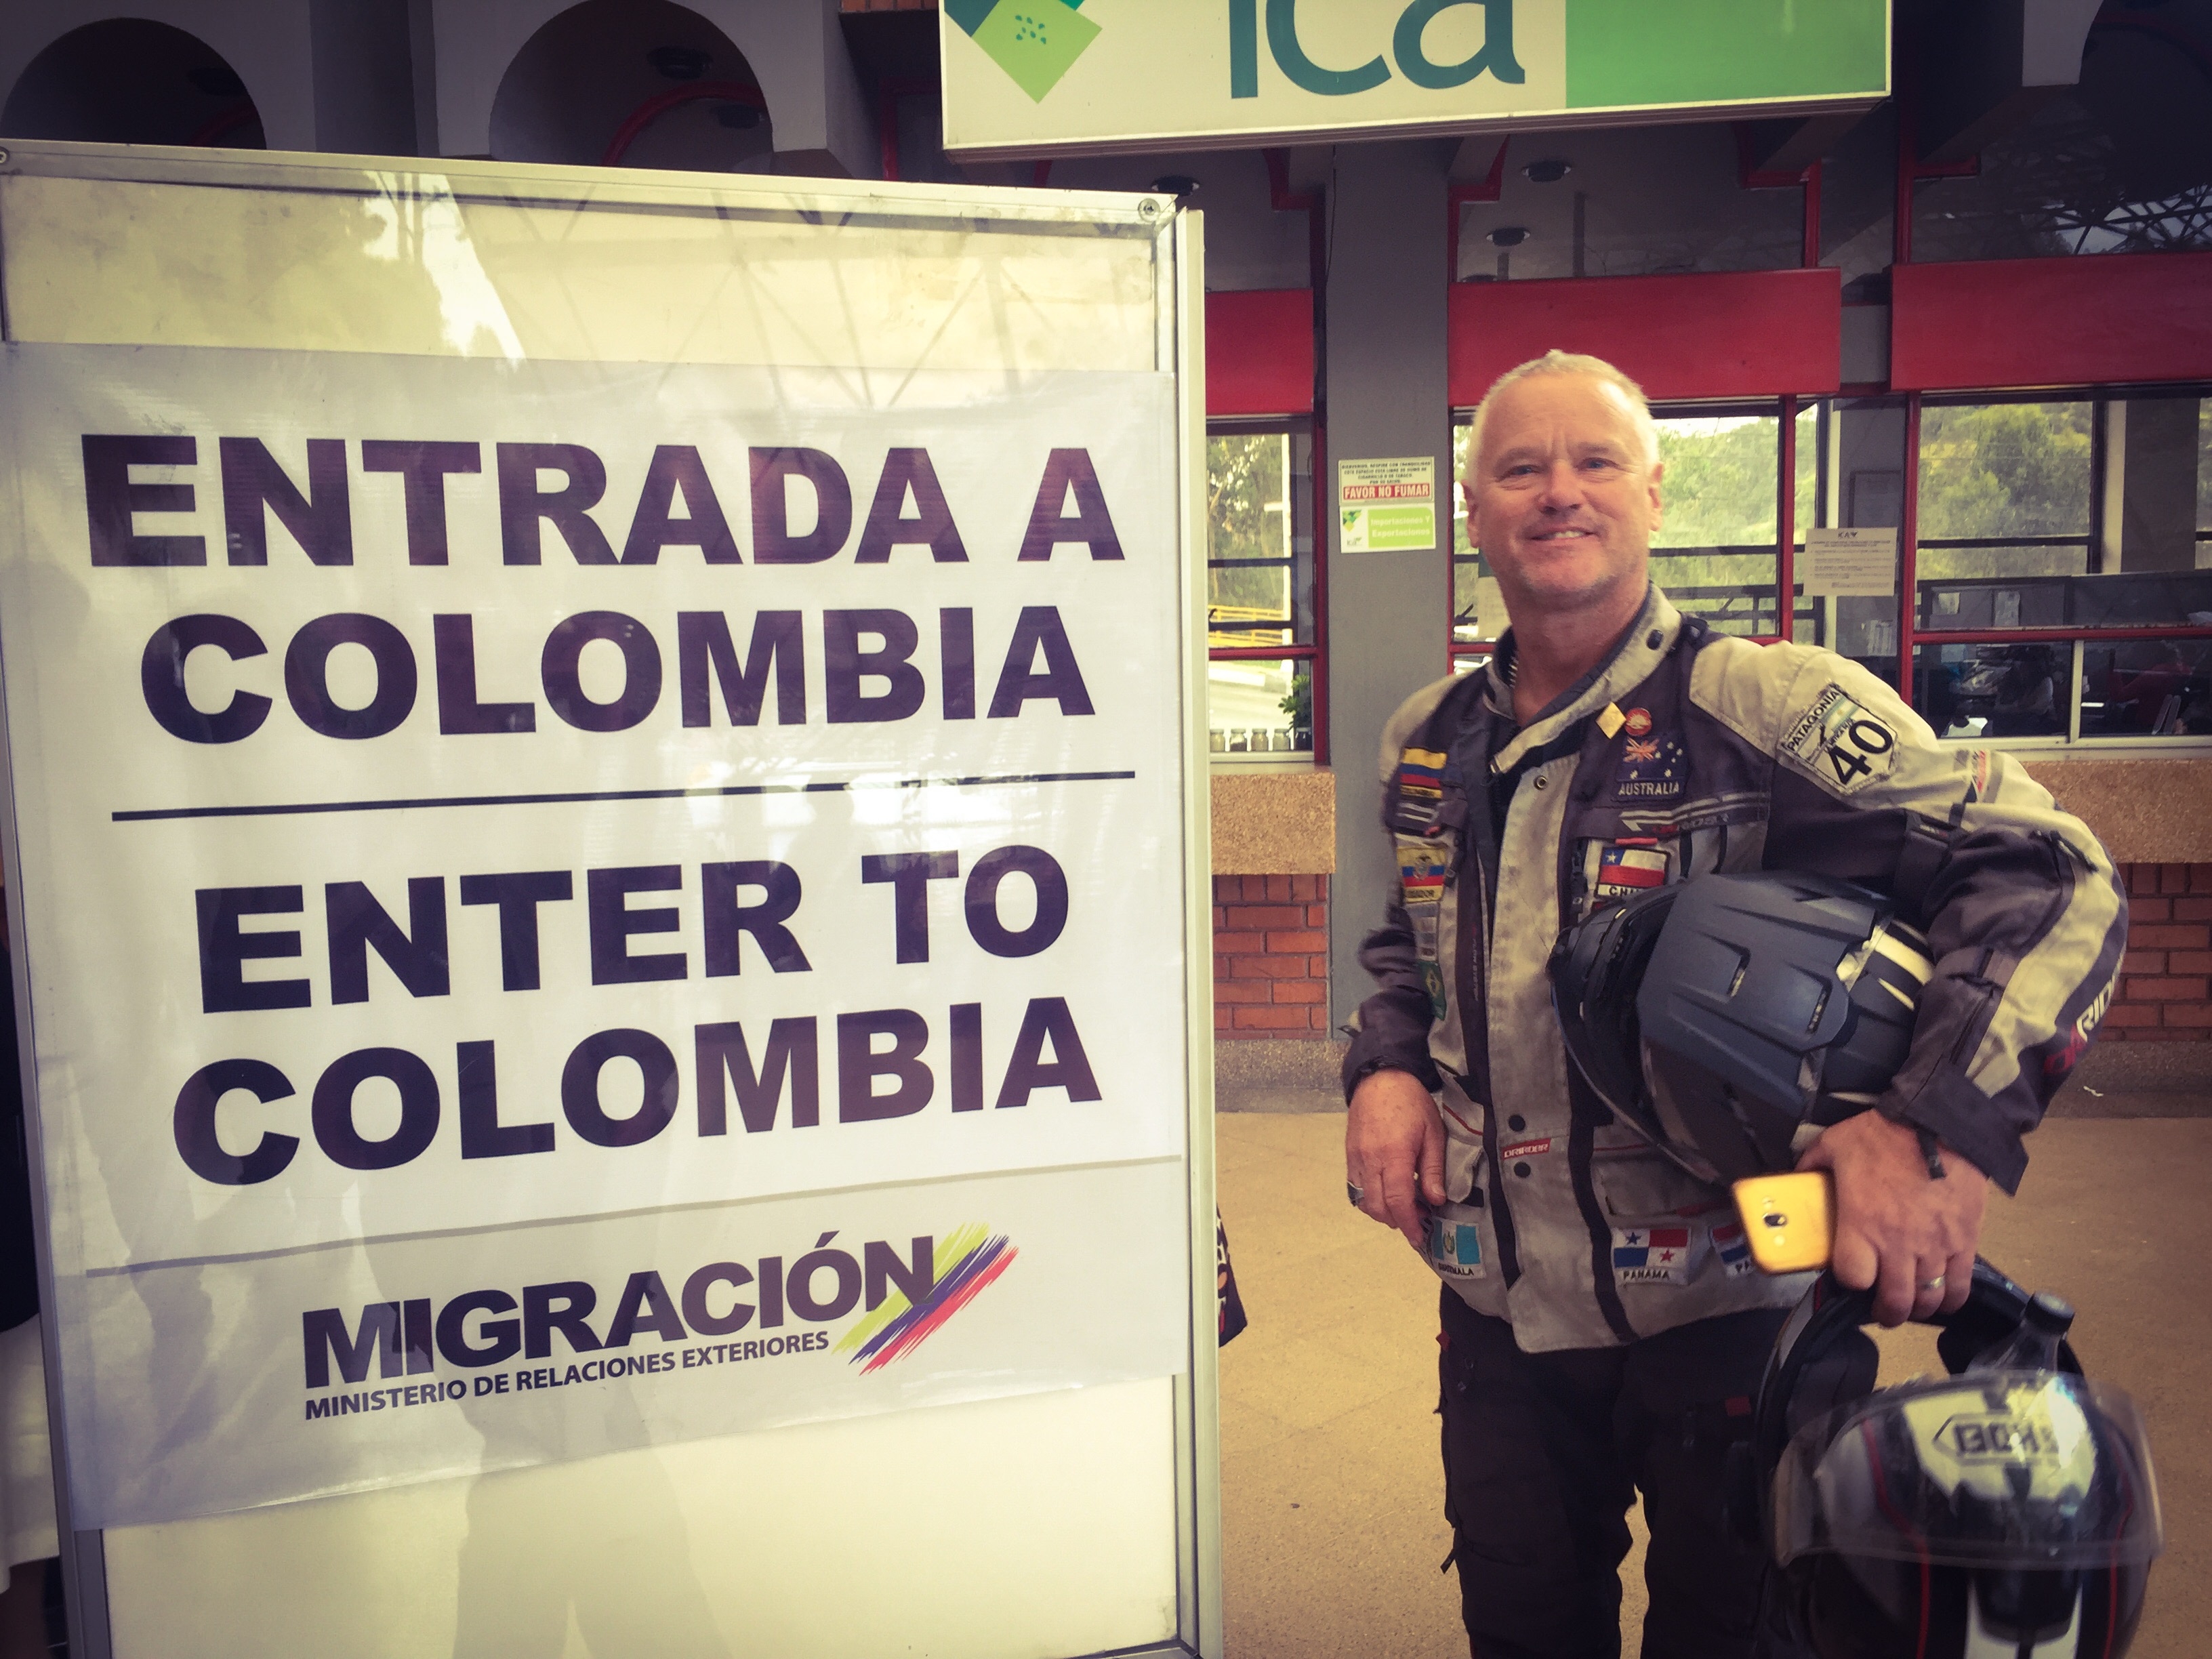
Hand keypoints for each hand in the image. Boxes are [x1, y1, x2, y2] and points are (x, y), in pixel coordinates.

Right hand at [1346, 1069, 1444, 1249]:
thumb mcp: (1433, 1132)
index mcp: (1394, 1154)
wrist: (1380, 1078)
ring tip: (1404, 1205)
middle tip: (1418, 1218)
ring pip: (1363, 1201)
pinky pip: (1356, 1188)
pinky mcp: (1350, 1156)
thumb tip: (1436, 1200)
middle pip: (1377, 1207)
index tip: (1419, 1238)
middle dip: (1397, 1221)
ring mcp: (1356, 1158)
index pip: (1397, 1200)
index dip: (1409, 1224)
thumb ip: (1432, 1168)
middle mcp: (1370, 1160)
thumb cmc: (1412, 1102)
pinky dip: (1371, 1199)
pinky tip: (1387, 1192)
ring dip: (1383, 1212)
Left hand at [1797, 1112, 1985, 1326]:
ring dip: (1918, 1307)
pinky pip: (1960, 1286)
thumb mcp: (1834, 1145)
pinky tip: (1942, 1296)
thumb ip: (1813, 1165)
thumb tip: (1797, 1175)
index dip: (1850, 1285)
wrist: (1940, 1123)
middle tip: (1882, 1308)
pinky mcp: (1965, 1241)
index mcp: (1862, 1225)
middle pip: (1894, 1303)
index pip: (1853, 1279)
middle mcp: (1898, 1244)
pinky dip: (1951, 1298)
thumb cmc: (1885, 1134)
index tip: (1851, 1279)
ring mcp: (1935, 1246)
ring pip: (1928, 1299)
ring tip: (1911, 1302)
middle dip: (1886, 1313)